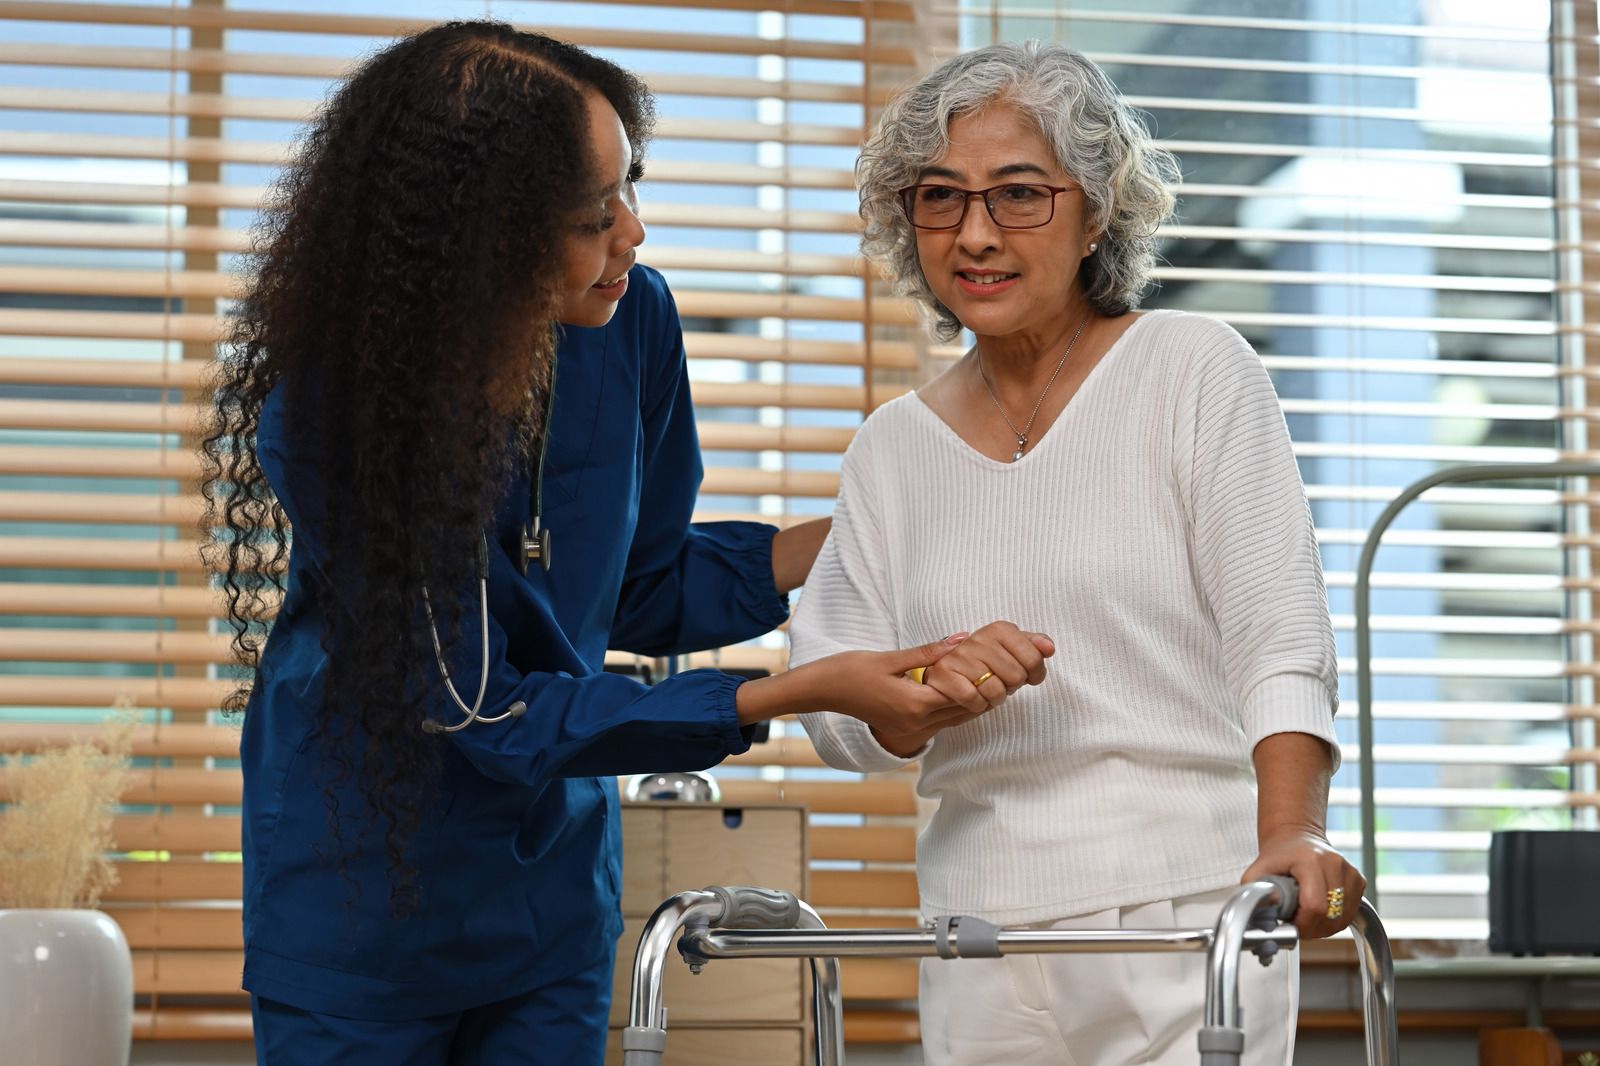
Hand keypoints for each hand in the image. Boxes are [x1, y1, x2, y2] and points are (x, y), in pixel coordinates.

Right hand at [801, 634, 997, 757]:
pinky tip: (964, 689)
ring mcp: (912, 730)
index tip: (994, 663)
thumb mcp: (891, 657)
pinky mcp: (906, 730)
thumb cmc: (851, 670)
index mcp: (914, 704)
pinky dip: (957, 707)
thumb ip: (929, 651)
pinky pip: (943, 722)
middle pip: (965, 711)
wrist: (822, 691)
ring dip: (973, 702)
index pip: (963, 696)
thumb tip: (962, 639)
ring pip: (957, 720)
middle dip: (984, 692)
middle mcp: (916, 723)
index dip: (982, 680)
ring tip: (988, 679)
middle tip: (1001, 671)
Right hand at [922, 622, 1054, 715]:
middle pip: (1017, 677)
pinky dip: (978, 705)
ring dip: (995, 698)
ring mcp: (960, 655)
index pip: (1034, 658)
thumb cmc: (984, 664)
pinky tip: (973, 697)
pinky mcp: (945, 674)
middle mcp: (978, 638)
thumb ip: (1032, 646)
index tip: (1028, 676)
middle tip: (1001, 682)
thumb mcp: (1011, 652)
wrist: (948, 673)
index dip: (1035, 673)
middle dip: (1012, 686)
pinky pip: (975, 700)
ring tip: (987, 690)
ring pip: (997, 690)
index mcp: (998, 630)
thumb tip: (1048, 647)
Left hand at [1241, 826, 1365, 937]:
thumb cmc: (1280, 854)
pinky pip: (1350, 913)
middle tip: (1296, 922)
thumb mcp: (1260, 868)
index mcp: (1311, 860)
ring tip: (1306, 915)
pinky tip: (1320, 909)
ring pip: (1343, 919)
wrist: (1298, 837)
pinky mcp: (1359, 880)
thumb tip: (1260, 913)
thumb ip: (1256, 890)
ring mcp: (1350, 872)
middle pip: (1331, 916)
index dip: (1302, 924)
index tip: (1289, 924)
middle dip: (1312, 928)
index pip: (1315, 907)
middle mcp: (1335, 864)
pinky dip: (1335, 919)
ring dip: (1324, 926)